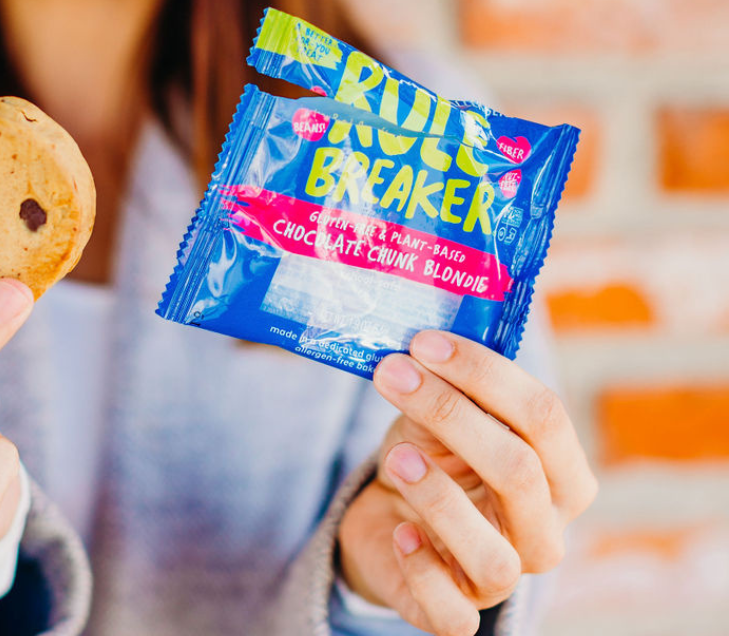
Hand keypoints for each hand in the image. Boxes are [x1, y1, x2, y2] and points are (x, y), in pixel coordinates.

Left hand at [337, 331, 597, 635]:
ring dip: (440, 498)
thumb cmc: (431, 455)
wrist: (388, 515)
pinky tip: (400, 531)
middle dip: (451, 413)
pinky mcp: (455, 612)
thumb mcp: (441, 413)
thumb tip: (425, 339)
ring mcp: (502, 579)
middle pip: (520, 472)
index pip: (544, 416)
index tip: (424, 343)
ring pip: (496, 558)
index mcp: (559, 473)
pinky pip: (452, 613)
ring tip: (397, 454)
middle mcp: (544, 531)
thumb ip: (447, 381)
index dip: (484, 372)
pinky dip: (421, 568)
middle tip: (394, 374)